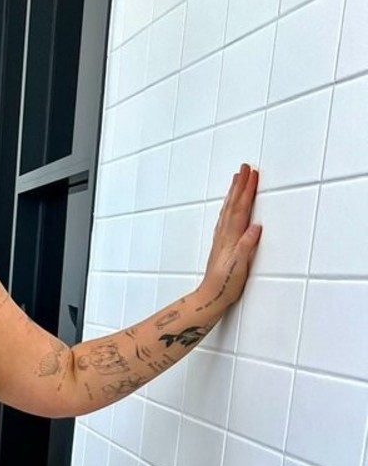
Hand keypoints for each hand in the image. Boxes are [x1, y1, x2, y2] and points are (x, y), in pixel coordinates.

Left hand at [199, 162, 261, 308]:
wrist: (210, 298)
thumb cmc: (225, 285)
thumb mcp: (240, 267)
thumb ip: (246, 246)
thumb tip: (255, 227)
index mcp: (231, 238)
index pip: (241, 209)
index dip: (247, 191)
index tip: (253, 173)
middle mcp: (224, 236)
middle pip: (233, 205)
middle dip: (239, 185)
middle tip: (244, 168)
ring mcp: (221, 240)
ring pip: (228, 210)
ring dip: (233, 194)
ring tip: (236, 180)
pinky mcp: (221, 246)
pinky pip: (225, 220)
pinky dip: (228, 208)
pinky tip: (229, 207)